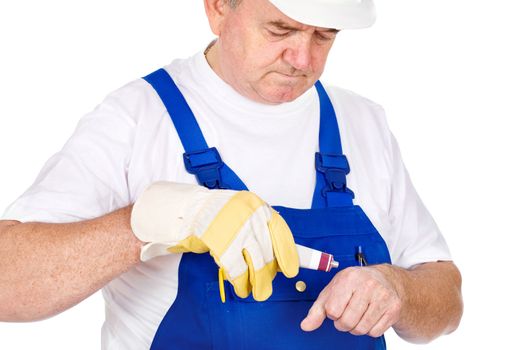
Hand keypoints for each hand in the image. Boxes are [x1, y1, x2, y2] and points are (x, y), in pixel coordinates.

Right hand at [131, 181, 298, 300]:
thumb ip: (260, 229)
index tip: (291, 270)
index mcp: (258, 206)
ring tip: (257, 292)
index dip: (288, 254)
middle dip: (268, 273)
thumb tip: (279, 257)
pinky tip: (241, 288)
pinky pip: (237, 269)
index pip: (281, 232)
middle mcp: (251, 216)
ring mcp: (237, 229)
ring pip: (256, 263)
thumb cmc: (219, 216)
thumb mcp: (244, 214)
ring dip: (257, 281)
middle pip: (268, 251)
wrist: (189, 210)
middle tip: (267, 286)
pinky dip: (241, 283)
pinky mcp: (222, 243)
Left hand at [301, 265, 402, 337]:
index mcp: (349, 278)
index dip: (332, 312)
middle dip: (343, 323)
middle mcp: (367, 285)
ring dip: (356, 327)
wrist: (386, 279)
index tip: (338, 305)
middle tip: (347, 312)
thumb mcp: (333, 291)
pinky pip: (375, 332)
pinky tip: (370, 315)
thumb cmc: (355, 284)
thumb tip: (306, 326)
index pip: (332, 310)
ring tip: (358, 314)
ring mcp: (382, 296)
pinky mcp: (393, 308)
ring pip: (361, 329)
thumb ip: (317, 310)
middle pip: (346, 322)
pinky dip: (370, 329)